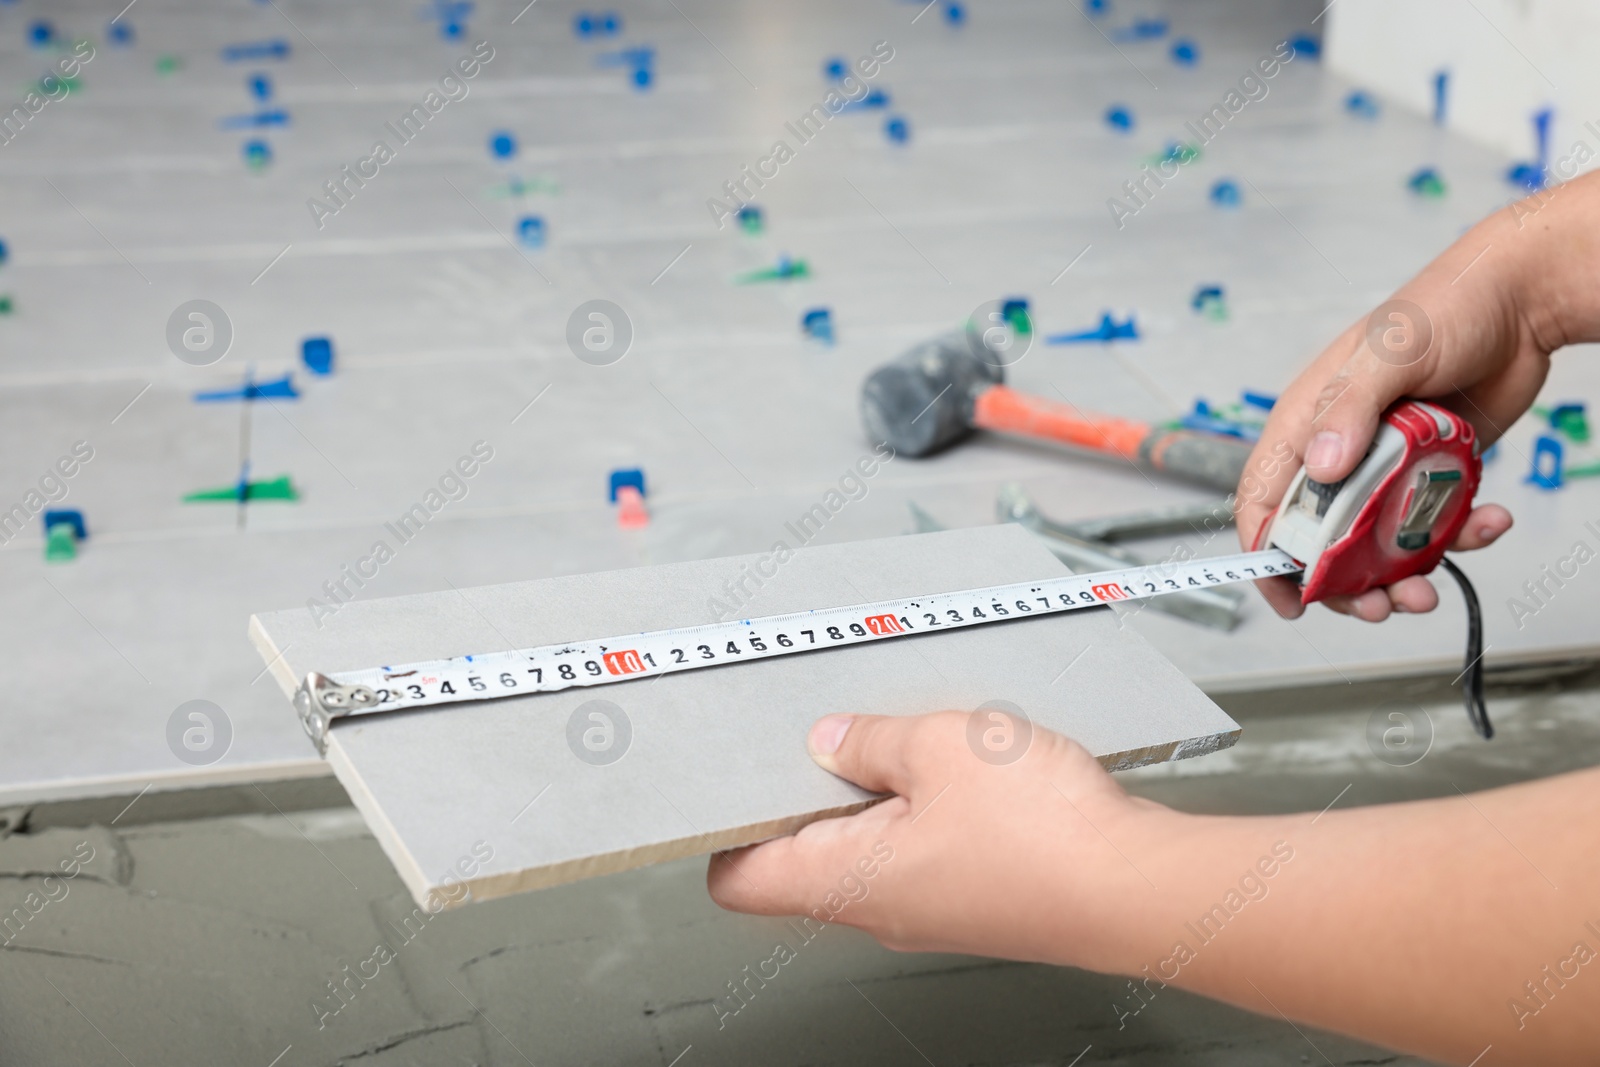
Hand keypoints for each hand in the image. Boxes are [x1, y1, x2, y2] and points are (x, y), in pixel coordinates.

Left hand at [707, 710, 1171, 971]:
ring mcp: (929, 905)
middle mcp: (878, 908)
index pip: (739, 879)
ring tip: (901, 731)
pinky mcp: (976, 891)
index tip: (727, 775)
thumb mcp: (937, 747)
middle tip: (819, 727)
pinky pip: (924, 843)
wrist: (1138, 884)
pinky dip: (924, 800)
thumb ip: (868, 740)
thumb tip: (829, 740)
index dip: (722, 827)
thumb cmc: (1043, 835)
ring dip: (874, 787)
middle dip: (805, 787)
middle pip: (804, 853)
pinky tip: (956, 758)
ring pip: (869, 843)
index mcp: (845, 881)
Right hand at [1235, 217, 1553, 620]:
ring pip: (1378, 543)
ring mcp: (1388, 465)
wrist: (1521, 300)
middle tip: (1380, 605)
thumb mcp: (1390, 352)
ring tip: (1429, 589)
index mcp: (1308, 423)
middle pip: (1321, 538)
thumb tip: (1322, 466)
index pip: (1266, 499)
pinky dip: (1460, 537)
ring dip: (1402, 575)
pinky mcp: (1432, 472)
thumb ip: (1349, 409)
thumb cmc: (1444, 306)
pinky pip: (1434, 523)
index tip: (1289, 597)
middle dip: (1345, 583)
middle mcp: (1341, 451)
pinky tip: (1490, 521)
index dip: (1267, 554)